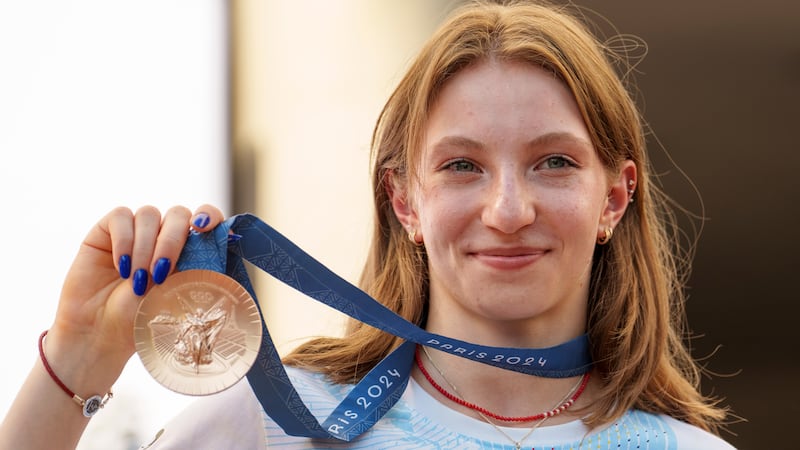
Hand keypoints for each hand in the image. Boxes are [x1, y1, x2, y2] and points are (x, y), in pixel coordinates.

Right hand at [44, 204, 224, 390]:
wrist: (101, 334)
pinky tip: (121, 267)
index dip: (209, 215)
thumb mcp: (178, 296)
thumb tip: (225, 246)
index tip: (204, 228)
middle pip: (178, 214)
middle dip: (172, 241)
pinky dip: (123, 241)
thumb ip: (198, 270)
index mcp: (188, 248)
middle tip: (161, 273)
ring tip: (137, 281)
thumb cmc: (142, 319)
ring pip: (149, 214)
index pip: (206, 217)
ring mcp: (136, 230)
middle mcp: (163, 235)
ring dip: (145, 247)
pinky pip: (121, 216)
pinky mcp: (107, 230)